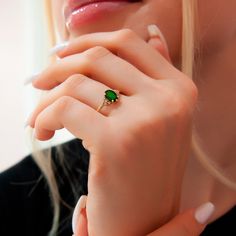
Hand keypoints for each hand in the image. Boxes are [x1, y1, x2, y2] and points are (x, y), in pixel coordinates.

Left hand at [27, 26, 197, 234]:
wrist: (147, 222)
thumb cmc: (145, 168)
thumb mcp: (160, 116)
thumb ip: (154, 75)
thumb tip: (152, 32)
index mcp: (180, 90)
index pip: (128, 42)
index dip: (89, 41)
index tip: (63, 53)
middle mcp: (168, 100)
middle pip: (98, 57)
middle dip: (59, 66)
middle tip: (39, 81)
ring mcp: (145, 121)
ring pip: (76, 82)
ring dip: (47, 97)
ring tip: (40, 118)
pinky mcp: (116, 143)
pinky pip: (64, 108)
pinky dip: (45, 117)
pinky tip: (43, 132)